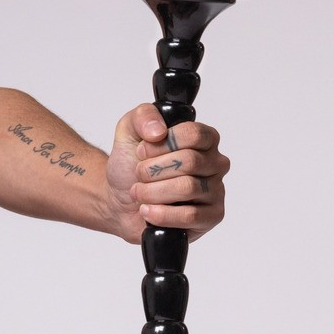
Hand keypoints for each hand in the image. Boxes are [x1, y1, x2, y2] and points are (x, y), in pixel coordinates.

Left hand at [105, 104, 228, 243]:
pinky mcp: (210, 217)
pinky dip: (161, 214)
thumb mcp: (129, 132)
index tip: (141, 151)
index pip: (194, 134)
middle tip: (139, 175)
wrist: (118, 200)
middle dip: (152, 170)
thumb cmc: (130, 166)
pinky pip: (190, 216)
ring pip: (187, 188)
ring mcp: (215, 191)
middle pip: (189, 161)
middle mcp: (215, 163)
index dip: (161, 145)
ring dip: (152, 192)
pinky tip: (147, 211)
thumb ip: (143, 116)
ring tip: (139, 193)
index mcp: (204, 139)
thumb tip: (159, 130)